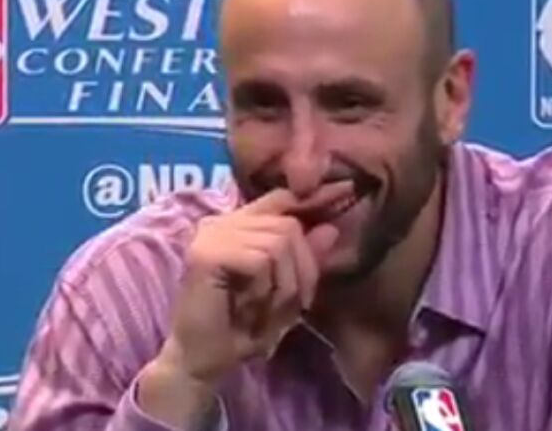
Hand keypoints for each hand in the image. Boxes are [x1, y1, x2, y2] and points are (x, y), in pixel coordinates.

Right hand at [136, 182, 352, 425]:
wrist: (204, 362)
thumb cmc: (243, 328)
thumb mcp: (286, 292)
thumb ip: (305, 260)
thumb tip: (332, 228)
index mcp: (238, 225)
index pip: (282, 198)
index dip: (314, 197)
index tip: (347, 189)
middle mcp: (222, 221)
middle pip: (289, 225)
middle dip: (301, 270)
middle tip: (286, 305)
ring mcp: (211, 234)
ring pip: (278, 242)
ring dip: (283, 285)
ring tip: (264, 309)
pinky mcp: (206, 253)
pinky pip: (261, 259)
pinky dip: (265, 289)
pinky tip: (248, 307)